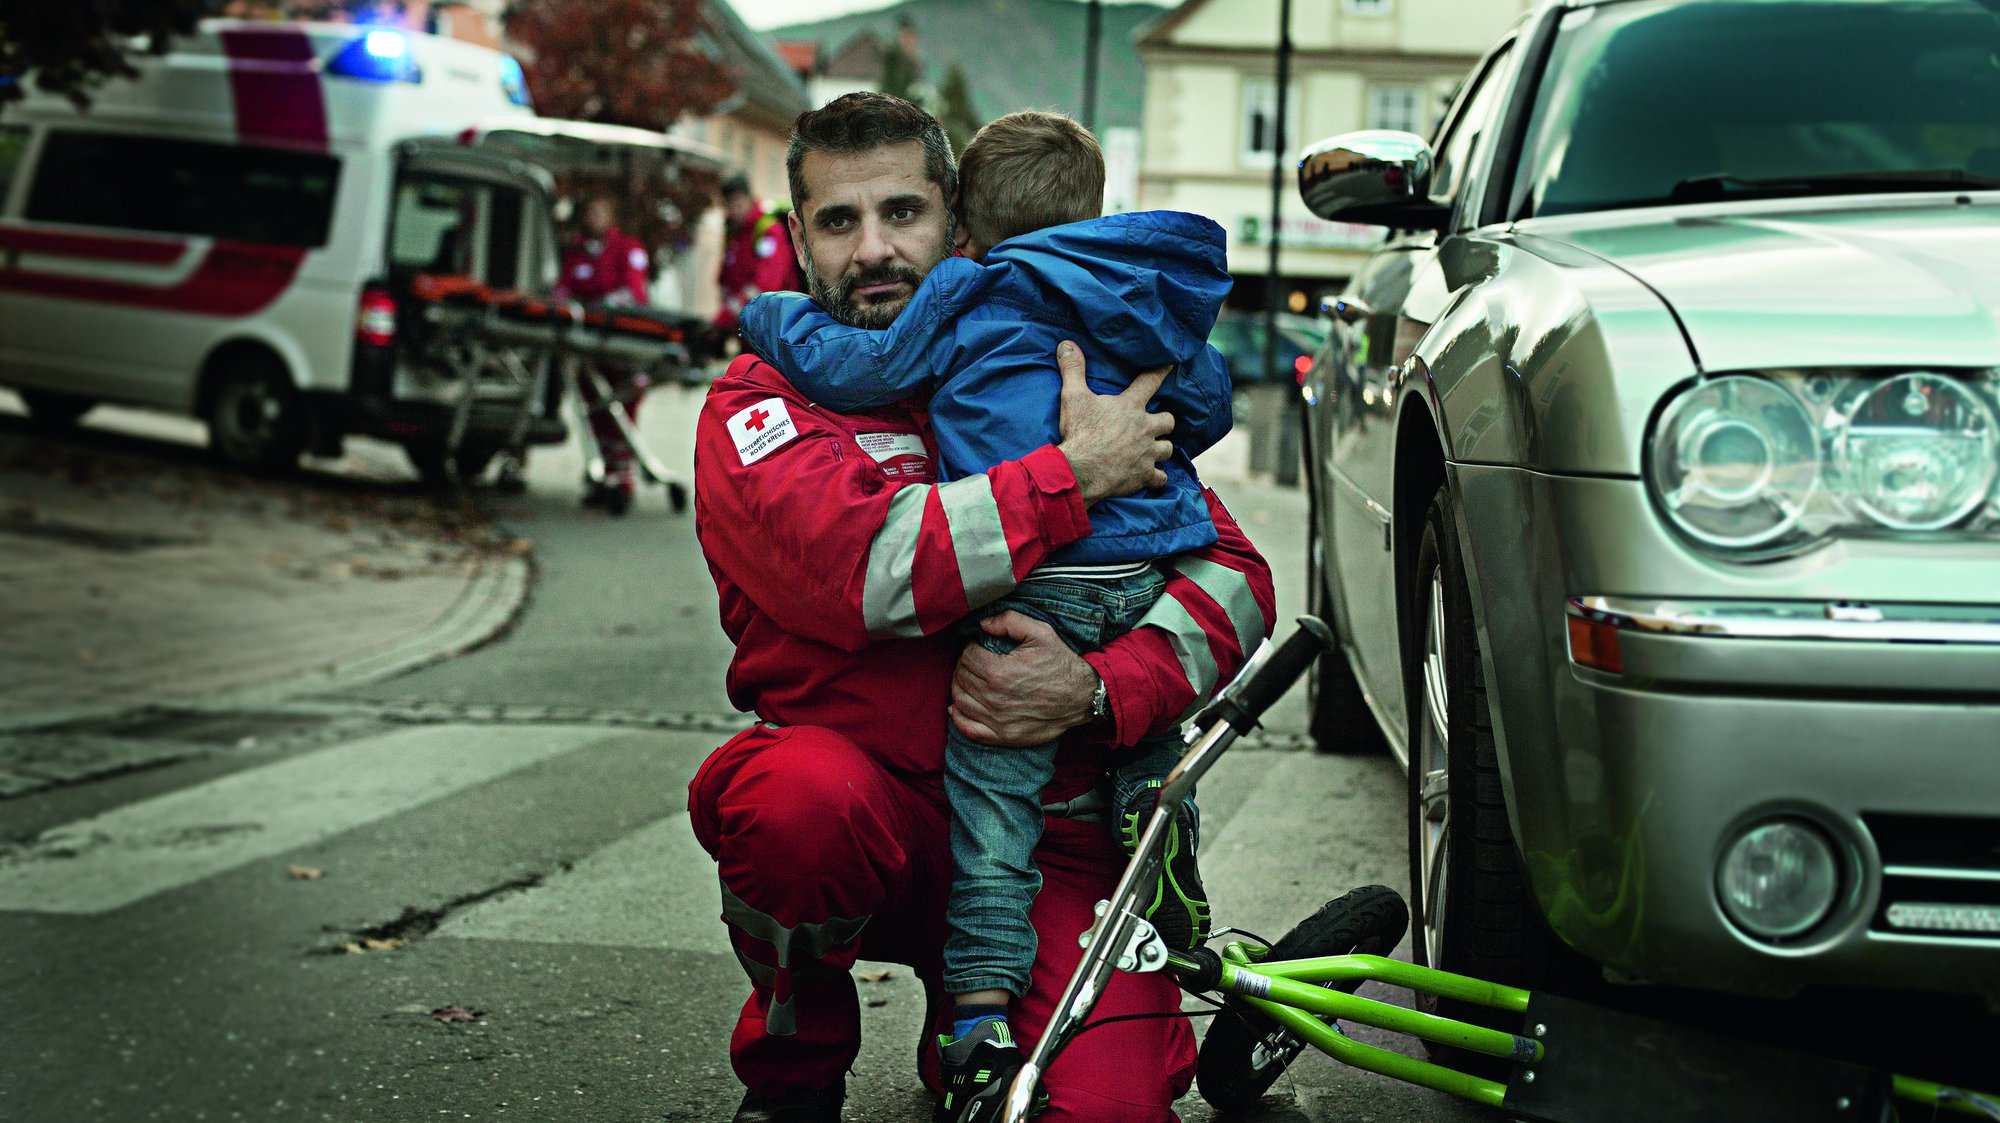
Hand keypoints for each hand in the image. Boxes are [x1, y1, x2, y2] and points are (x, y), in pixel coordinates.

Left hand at [949, 612, 1100, 745]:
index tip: (979, 647)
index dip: (970, 648)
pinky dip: (958, 717)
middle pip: (961, 677)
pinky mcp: (1002, 736)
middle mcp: (994, 698)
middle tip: (975, 661)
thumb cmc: (1060, 664)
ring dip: (959, 686)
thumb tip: (982, 625)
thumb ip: (1009, 621)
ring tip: (969, 679)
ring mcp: (996, 719)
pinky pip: (968, 729)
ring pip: (959, 700)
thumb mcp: (1041, 632)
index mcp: (999, 671)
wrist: (1081, 697)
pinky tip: (958, 706)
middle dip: (964, 665)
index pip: (967, 657)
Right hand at [1054, 340, 1173, 505]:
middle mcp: (1145, 428)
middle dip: (1163, 422)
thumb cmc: (1079, 433)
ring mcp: (1147, 453)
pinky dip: (1157, 476)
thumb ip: (1073, 369)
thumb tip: (1067, 344)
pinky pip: (1161, 477)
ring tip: (1153, 449)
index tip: (1172, 364)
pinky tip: (1152, 476)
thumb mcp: (1073, 397)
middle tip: (1154, 423)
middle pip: (1169, 420)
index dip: (1162, 371)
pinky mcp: (1144, 475)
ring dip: (1162, 448)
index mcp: (1130, 407)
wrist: (1080, 471)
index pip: (1151, 381)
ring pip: (1168, 449)